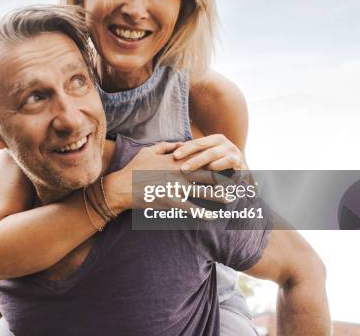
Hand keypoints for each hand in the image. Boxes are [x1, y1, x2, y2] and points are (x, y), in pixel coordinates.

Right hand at [104, 141, 229, 214]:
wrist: (121, 187)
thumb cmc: (134, 168)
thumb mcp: (149, 150)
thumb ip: (166, 145)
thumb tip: (180, 143)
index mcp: (176, 159)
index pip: (201, 158)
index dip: (216, 161)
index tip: (227, 164)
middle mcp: (180, 172)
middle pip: (209, 175)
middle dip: (225, 179)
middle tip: (238, 182)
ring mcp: (177, 188)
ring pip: (204, 192)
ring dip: (220, 196)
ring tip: (232, 199)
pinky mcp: (171, 202)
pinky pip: (191, 209)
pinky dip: (203, 214)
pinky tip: (212, 217)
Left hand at [172, 134, 246, 171]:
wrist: (241, 174)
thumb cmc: (219, 165)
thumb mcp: (208, 158)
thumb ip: (195, 154)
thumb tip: (173, 150)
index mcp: (215, 139)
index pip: (197, 143)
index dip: (185, 148)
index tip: (174, 156)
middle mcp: (225, 143)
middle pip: (205, 148)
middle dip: (191, 157)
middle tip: (181, 167)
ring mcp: (233, 152)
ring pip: (214, 154)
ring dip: (201, 162)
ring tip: (190, 170)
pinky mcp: (240, 162)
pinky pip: (228, 162)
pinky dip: (218, 166)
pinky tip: (209, 171)